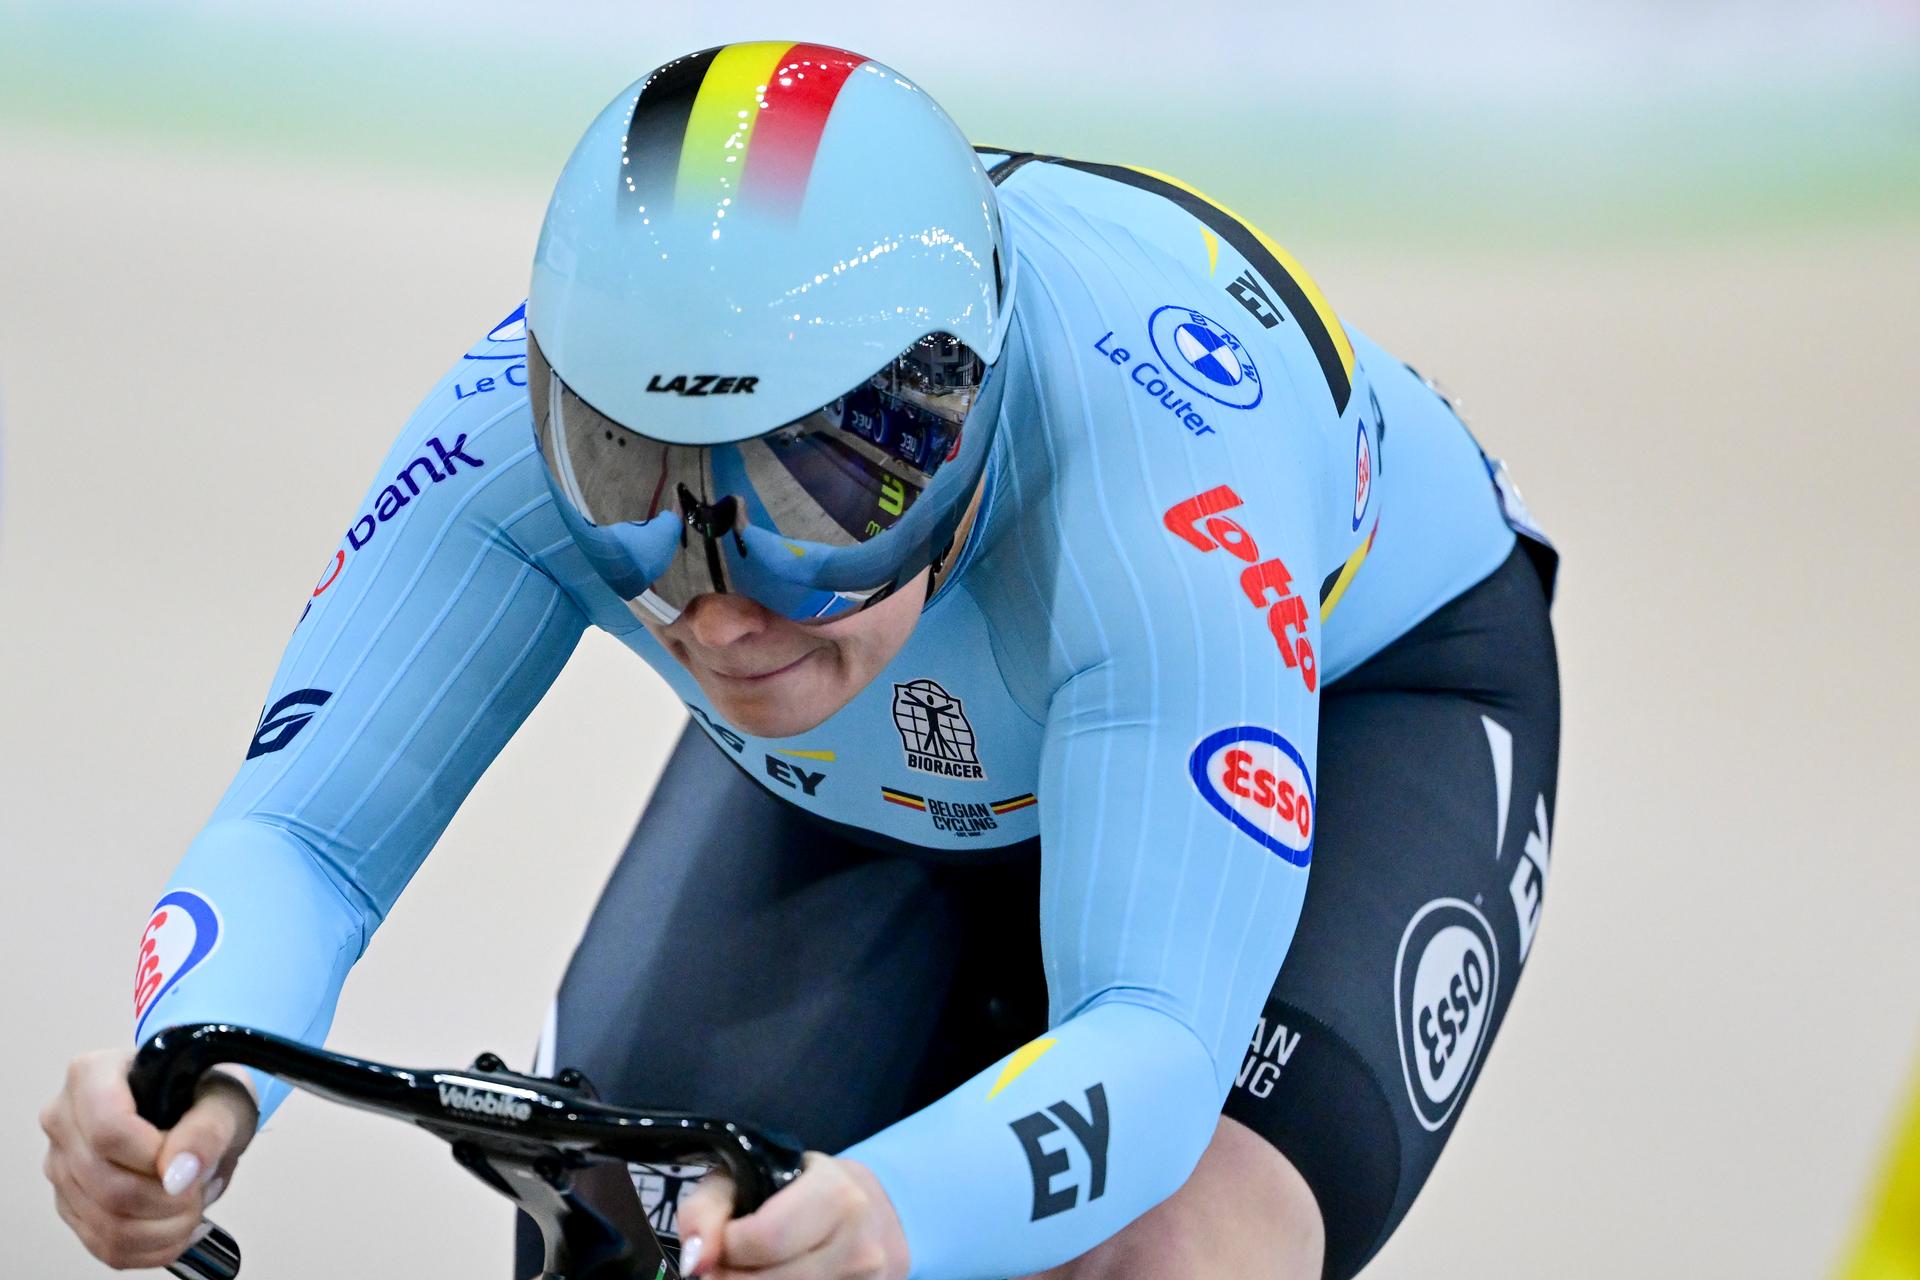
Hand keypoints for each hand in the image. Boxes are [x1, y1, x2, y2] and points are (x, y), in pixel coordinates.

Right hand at [41, 1047, 257, 1269]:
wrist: (198, 1110)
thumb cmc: (204, 1094)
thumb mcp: (221, 1099)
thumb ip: (206, 1129)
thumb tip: (179, 1173)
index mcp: (91, 1076)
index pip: (108, 1130)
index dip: (154, 1157)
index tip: (189, 1161)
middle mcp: (64, 1121)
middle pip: (107, 1184)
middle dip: (169, 1197)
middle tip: (201, 1184)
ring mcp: (62, 1167)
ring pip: (106, 1222)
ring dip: (166, 1226)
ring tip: (193, 1202)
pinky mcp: (71, 1206)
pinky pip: (106, 1247)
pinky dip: (154, 1247)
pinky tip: (176, 1225)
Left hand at [677, 1153, 909, 1279]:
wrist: (864, 1211)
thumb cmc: (794, 1189)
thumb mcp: (745, 1177)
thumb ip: (706, 1210)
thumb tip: (695, 1261)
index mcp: (838, 1196)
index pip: (765, 1238)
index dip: (727, 1246)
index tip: (723, 1239)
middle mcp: (861, 1244)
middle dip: (731, 1277)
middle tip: (724, 1265)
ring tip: (748, 1271)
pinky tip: (775, 1277)